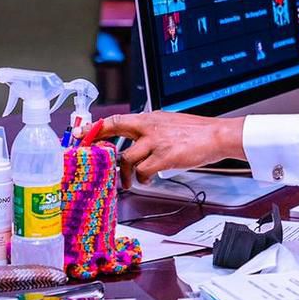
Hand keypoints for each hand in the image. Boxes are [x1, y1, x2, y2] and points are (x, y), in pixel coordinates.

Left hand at [78, 112, 245, 188]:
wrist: (217, 136)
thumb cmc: (197, 132)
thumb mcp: (170, 123)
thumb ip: (152, 130)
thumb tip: (138, 140)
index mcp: (149, 118)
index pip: (115, 119)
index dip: (96, 127)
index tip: (81, 134)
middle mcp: (149, 127)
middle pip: (113, 130)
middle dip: (98, 144)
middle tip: (93, 158)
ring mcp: (155, 142)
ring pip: (126, 159)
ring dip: (127, 174)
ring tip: (132, 181)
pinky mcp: (164, 157)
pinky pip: (143, 172)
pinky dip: (143, 179)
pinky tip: (149, 179)